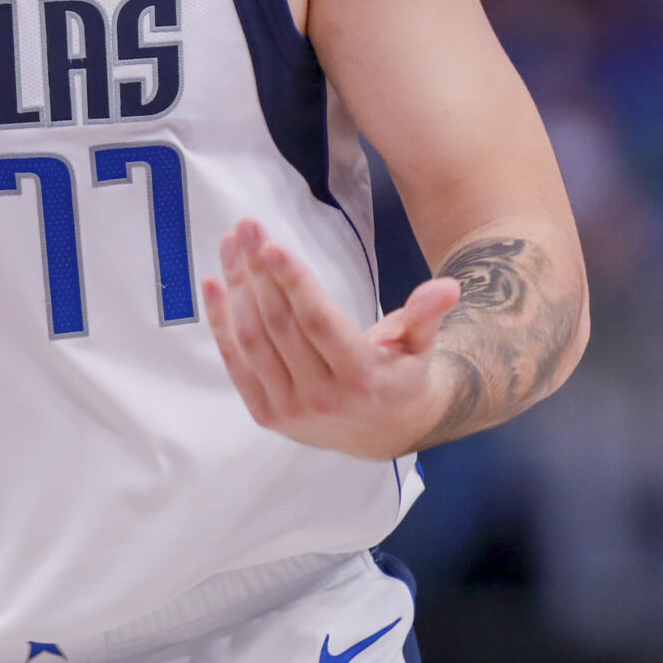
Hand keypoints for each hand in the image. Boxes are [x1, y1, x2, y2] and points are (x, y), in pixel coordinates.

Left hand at [202, 219, 460, 459]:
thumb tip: (449, 286)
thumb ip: (427, 315)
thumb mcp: (421, 345)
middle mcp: (320, 397)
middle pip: (280, 324)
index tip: (271, 246)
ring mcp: (288, 408)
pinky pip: (236, 361)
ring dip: (237, 288)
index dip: (292, 283)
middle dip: (259, 271)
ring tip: (232, 244)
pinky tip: (213, 283)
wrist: (384, 434)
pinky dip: (220, 322)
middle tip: (248, 227)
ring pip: (254, 339)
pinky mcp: (265, 413)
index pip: (317, 323)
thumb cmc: (401, 375)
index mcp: (360, 377)